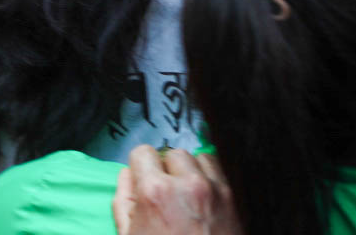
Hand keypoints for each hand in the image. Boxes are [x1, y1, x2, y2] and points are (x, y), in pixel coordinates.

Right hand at [113, 147, 241, 234]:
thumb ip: (123, 202)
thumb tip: (126, 177)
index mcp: (155, 192)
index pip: (142, 153)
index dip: (140, 169)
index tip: (143, 182)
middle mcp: (186, 184)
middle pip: (171, 154)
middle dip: (166, 170)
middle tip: (165, 194)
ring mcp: (213, 190)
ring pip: (197, 158)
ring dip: (189, 171)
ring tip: (186, 195)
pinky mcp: (232, 199)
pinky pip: (218, 170)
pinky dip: (209, 177)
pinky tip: (202, 198)